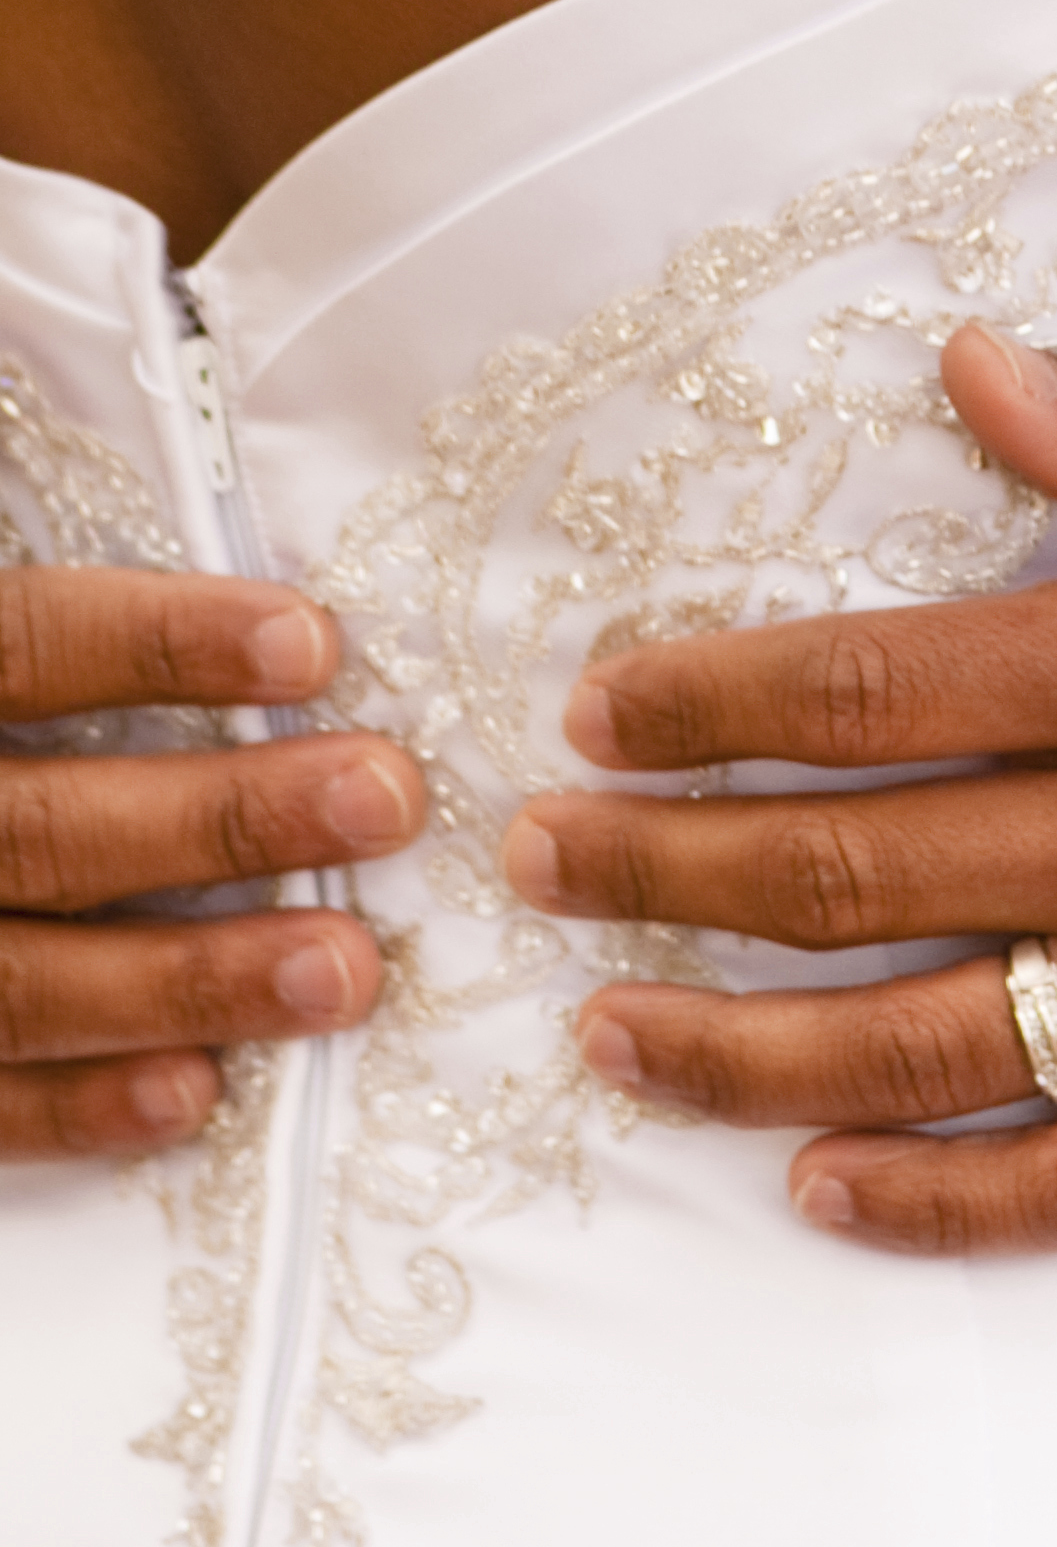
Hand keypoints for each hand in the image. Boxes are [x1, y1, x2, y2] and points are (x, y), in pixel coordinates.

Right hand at [0, 572, 424, 1158]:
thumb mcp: (2, 645)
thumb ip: (69, 632)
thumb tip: (252, 582)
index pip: (32, 644)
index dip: (164, 644)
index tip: (315, 646)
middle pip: (47, 827)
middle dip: (223, 819)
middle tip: (385, 802)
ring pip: (24, 983)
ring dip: (189, 982)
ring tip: (343, 971)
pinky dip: (82, 1106)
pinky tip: (198, 1091)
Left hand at [510, 325, 1056, 1257]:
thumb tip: (964, 371)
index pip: (878, 686)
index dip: (712, 698)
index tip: (601, 706)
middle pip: (865, 866)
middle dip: (670, 866)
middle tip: (541, 861)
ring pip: (932, 1043)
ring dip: (741, 1046)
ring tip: (611, 1034)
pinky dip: (935, 1197)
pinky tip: (819, 1177)